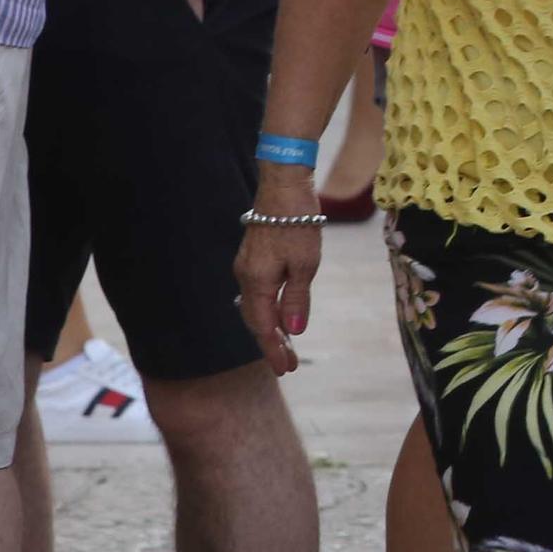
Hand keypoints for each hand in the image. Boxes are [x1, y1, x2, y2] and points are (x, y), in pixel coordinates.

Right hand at [233, 175, 321, 374]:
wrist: (283, 182)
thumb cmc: (298, 221)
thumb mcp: (306, 264)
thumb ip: (297, 298)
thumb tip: (293, 330)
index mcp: (257, 282)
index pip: (264, 327)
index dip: (275, 350)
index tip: (288, 369)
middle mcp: (246, 277)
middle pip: (256, 320)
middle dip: (272, 344)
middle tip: (289, 364)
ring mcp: (247, 265)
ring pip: (255, 306)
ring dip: (270, 327)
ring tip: (286, 345)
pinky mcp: (253, 256)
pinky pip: (258, 292)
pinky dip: (268, 309)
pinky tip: (279, 313)